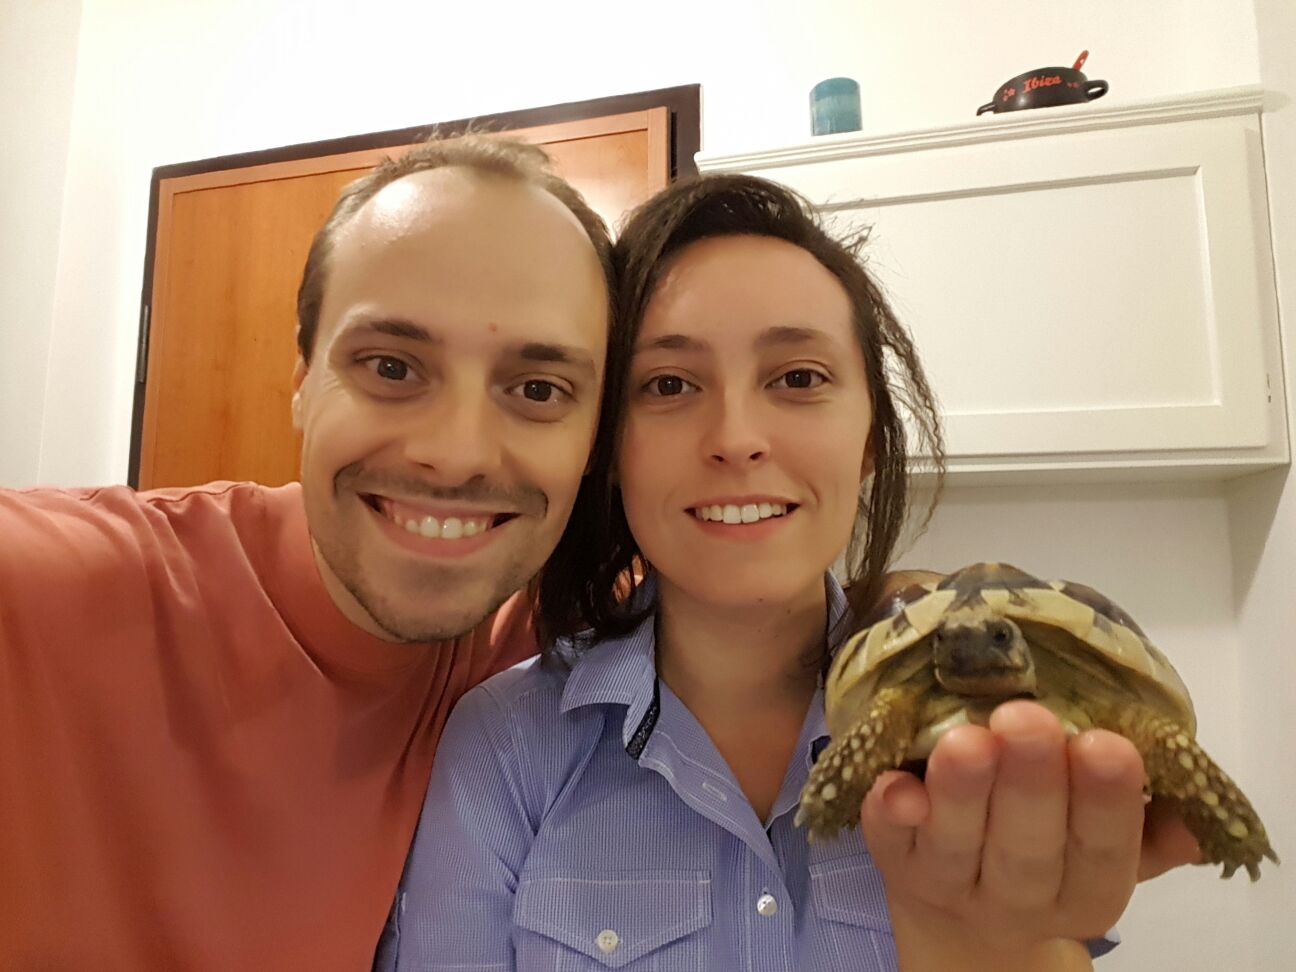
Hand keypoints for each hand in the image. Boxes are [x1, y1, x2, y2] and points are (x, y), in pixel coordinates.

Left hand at [860, 700, 1200, 968]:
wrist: (961, 906)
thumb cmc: (1048, 845)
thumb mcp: (1108, 844)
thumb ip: (1150, 827)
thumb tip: (1194, 811)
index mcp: (1084, 892)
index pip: (1102, 854)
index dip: (1105, 803)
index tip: (1108, 743)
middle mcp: (1016, 899)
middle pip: (1026, 850)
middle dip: (1030, 784)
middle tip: (1028, 718)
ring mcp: (947, 882)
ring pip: (955, 843)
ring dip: (961, 790)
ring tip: (967, 737)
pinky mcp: (892, 859)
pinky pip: (887, 840)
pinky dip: (890, 810)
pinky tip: (895, 783)